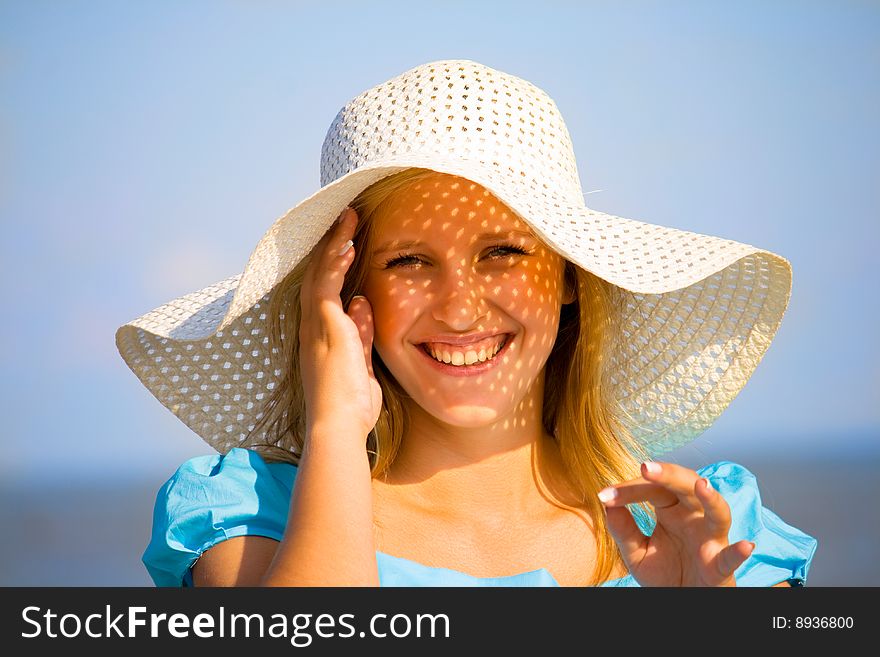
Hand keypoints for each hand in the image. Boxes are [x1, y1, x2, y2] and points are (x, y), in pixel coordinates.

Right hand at [298, 207, 381, 439]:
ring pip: (319, 273)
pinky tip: (347, 244)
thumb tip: (362, 304)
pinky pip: (326, 285)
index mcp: (322, 336)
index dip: (335, 265)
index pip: (326, 291)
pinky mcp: (324, 326)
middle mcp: (313, 327)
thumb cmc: (351, 405)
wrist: (339, 426)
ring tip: (349, 219)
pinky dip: (335, 262)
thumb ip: (360, 333)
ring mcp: (316, 326)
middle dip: (332, 245)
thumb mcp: (361, 363)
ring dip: (335, 244)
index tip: (349, 244)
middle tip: (347, 219)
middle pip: (318, 275)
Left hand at [598, 461, 754, 586]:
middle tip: (645, 467)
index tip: (604, 495)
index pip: (651, 488)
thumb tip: (606, 503)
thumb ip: (623, 530)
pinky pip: (731, 557)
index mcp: (670, 509)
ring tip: (701, 485)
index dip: (629, 489)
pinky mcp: (721, 565)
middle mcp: (693, 517)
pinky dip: (738, 552)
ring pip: (717, 512)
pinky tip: (744, 545)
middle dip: (668, 474)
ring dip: (711, 499)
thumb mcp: (636, 553)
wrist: (682, 602)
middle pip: (685, 487)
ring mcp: (710, 539)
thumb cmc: (664, 573)